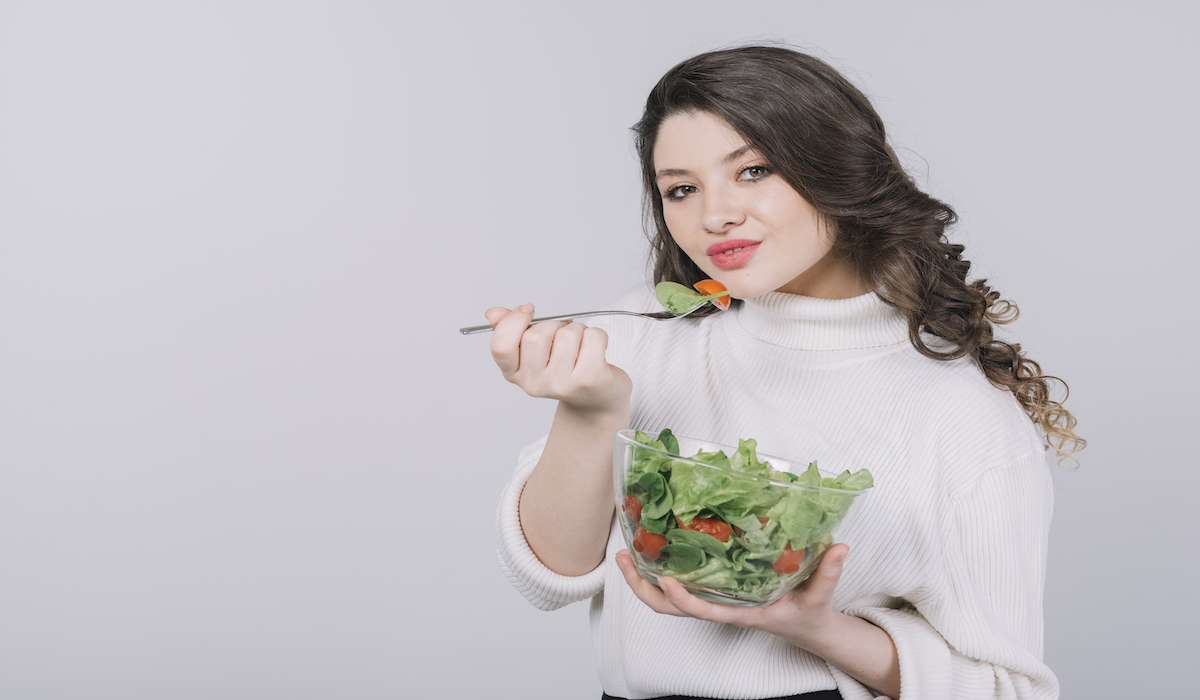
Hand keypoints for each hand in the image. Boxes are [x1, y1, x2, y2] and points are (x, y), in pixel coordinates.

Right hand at [486, 304, 630, 413]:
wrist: (596, 399)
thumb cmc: (565, 368)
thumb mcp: (534, 351)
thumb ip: (512, 330)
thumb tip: (493, 313)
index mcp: (515, 374)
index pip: (501, 346)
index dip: (513, 321)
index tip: (528, 310)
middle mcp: (534, 384)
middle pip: (535, 336)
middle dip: (553, 324)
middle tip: (562, 334)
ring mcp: (562, 384)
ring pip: (567, 333)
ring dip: (578, 329)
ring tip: (580, 345)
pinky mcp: (589, 379)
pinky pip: (593, 336)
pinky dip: (598, 335)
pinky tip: (596, 350)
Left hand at [614, 544, 849, 649]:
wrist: (805, 626)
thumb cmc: (808, 612)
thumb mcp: (820, 594)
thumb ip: (828, 571)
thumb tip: (841, 547)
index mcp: (741, 612)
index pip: (703, 611)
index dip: (682, 599)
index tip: (666, 579)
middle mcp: (720, 608)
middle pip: (670, 609)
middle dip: (643, 588)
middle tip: (624, 556)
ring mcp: (712, 602)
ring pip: (667, 602)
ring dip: (642, 580)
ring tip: (625, 552)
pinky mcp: (712, 594)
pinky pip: (678, 589)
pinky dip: (659, 574)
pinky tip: (650, 551)